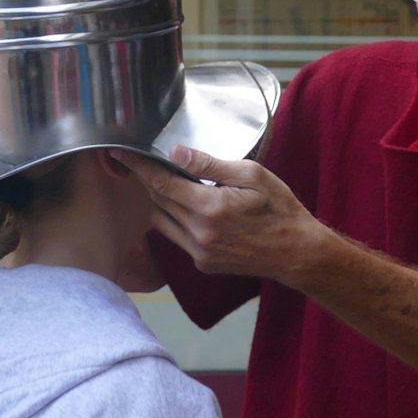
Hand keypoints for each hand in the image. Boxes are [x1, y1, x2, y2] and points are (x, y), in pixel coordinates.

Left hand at [115, 146, 329, 283]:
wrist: (296, 253)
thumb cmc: (280, 209)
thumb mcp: (252, 175)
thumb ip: (210, 165)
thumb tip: (176, 153)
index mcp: (209, 208)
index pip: (161, 182)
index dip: (138, 166)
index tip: (120, 152)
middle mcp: (198, 234)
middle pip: (158, 200)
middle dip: (151, 180)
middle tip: (151, 163)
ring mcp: (198, 253)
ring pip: (161, 221)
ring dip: (162, 201)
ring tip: (177, 186)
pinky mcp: (202, 264)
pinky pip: (176, 237)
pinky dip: (177, 220)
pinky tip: (195, 210)